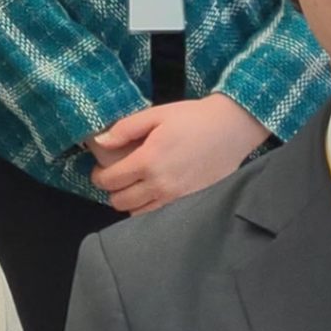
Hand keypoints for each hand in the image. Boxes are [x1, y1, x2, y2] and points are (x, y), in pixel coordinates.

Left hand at [88, 96, 269, 215]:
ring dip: (130, 202)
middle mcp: (160, 185)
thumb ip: (125, 129)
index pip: (110, 181)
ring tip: (135, 187)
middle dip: (112, 190)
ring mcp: (176, 198)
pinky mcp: (190, 204)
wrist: (231, 129)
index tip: (100, 171)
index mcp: (148, 161)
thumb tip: (100, 142)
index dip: (99, 177)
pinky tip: (152, 194)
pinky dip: (149, 209)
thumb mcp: (156, 114)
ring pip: (137, 214)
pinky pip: (159, 216)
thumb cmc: (193, 118)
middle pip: (120, 202)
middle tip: (117, 178)